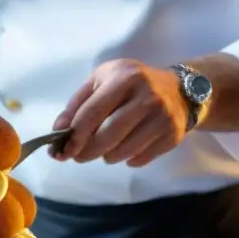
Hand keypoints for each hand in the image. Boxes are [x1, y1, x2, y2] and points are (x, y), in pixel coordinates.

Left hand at [53, 59, 188, 166]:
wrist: (180, 90)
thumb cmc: (132, 83)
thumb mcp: (103, 80)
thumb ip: (77, 103)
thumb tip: (58, 130)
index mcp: (125, 78)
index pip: (92, 113)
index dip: (74, 135)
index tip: (62, 149)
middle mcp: (147, 96)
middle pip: (107, 137)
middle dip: (86, 151)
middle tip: (78, 155)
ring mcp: (162, 117)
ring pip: (123, 152)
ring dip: (107, 156)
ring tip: (105, 147)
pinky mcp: (172, 136)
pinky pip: (139, 159)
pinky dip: (127, 159)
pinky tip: (127, 146)